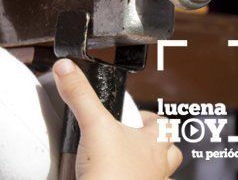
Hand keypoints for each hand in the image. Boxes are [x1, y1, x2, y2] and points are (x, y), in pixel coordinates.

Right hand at [53, 59, 182, 178]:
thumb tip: (66, 67)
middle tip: (134, 138)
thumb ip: (80, 94)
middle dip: (156, 144)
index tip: (136, 113)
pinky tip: (116, 178)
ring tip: (128, 161)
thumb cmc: (113, 174)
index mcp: (152, 144)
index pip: (164, 124)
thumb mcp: (93, 125)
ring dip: (149, 167)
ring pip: (160, 174)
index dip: (151, 117)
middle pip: (171, 152)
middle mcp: (157, 167)